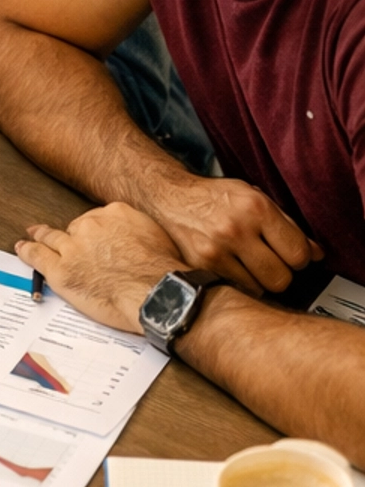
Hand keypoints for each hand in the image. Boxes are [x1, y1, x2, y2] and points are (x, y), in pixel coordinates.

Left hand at [16, 203, 185, 333]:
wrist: (156, 293)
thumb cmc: (162, 272)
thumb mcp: (156, 237)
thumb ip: (138, 232)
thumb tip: (135, 239)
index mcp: (114, 214)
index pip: (97, 219)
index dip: (94, 232)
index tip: (95, 238)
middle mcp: (90, 226)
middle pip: (75, 228)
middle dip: (73, 237)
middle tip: (69, 242)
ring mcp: (72, 248)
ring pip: (51, 238)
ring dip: (41, 236)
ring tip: (34, 234)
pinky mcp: (61, 270)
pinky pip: (38, 256)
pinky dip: (28, 251)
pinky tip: (22, 249)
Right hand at [136, 167, 320, 297]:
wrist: (170, 196)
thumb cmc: (217, 198)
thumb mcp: (256, 199)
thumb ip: (287, 226)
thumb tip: (316, 254)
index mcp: (256, 208)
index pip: (298, 254)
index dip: (300, 259)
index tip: (292, 256)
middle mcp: (235, 229)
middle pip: (280, 279)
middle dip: (280, 274)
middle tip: (271, 264)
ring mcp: (215, 250)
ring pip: (258, 290)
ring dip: (257, 282)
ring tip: (247, 264)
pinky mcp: (199, 266)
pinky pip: (233, 290)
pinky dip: (236, 284)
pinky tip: (230, 268)